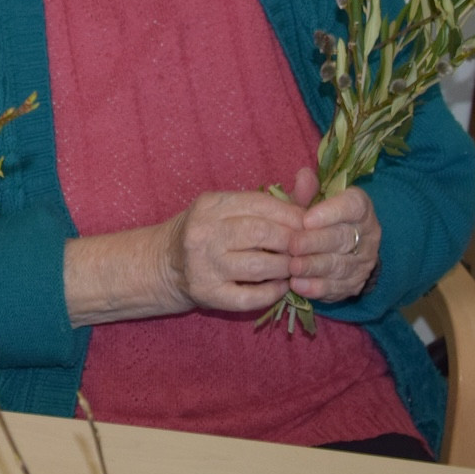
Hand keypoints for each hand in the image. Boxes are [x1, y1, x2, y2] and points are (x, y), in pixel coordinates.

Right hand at [162, 172, 316, 313]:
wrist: (165, 265)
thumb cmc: (208, 233)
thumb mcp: (230, 209)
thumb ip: (274, 199)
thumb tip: (309, 176)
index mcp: (210, 205)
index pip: (260, 203)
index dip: (292, 214)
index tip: (308, 225)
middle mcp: (203, 232)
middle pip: (261, 233)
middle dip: (292, 241)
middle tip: (305, 248)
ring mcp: (203, 265)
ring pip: (258, 266)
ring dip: (286, 268)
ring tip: (294, 267)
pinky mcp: (207, 294)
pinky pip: (249, 297)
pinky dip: (272, 293)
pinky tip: (280, 287)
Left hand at [286, 184, 380, 302]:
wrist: (341, 250)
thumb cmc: (319, 220)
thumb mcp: (312, 203)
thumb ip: (308, 191)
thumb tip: (304, 175)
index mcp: (360, 208)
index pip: (352, 206)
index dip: (330, 212)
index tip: (306, 219)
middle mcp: (367, 234)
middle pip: (343, 238)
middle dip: (316, 242)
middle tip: (293, 245)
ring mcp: (362, 261)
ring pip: (340, 264)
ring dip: (315, 267)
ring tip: (293, 268)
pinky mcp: (354, 284)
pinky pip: (337, 288)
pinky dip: (317, 288)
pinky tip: (299, 286)